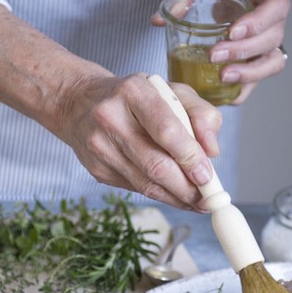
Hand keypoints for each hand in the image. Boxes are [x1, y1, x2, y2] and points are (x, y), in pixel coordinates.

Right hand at [53, 73, 221, 209]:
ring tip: (197, 202)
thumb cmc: (133, 97)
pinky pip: (135, 188)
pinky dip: (159, 194)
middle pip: (155, 164)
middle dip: (186, 187)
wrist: (79, 102)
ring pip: (145, 183)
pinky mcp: (96, 169)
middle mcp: (111, 118)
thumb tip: (212, 151)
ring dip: (176, 197)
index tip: (208, 175)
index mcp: (133, 92)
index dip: (190, 157)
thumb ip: (201, 114)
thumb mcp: (171, 91)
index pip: (166, 130)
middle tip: (207, 197)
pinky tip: (174, 194)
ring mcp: (100, 146)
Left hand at [152, 0, 291, 103]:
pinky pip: (260, 72)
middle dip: (245, 52)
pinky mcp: (258, 50)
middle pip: (273, 38)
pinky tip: (225, 97)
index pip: (276, 6)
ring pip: (273, 60)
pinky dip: (246, 86)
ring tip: (222, 79)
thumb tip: (158, 20)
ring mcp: (269, 33)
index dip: (258, 22)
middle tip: (214, 56)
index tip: (232, 32)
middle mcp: (275, 12)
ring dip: (251, 74)